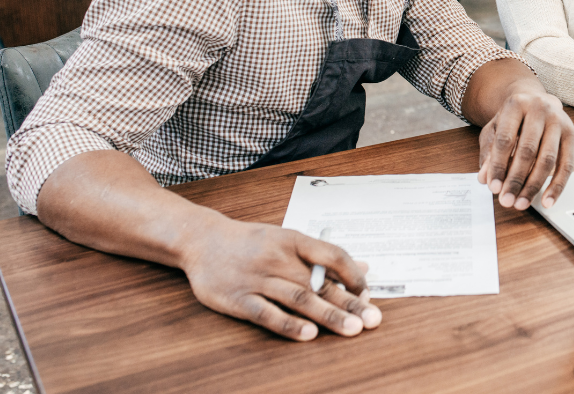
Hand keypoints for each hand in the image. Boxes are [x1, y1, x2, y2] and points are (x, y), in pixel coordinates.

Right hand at [178, 215, 380, 341]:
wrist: (201, 240)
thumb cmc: (251, 242)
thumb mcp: (288, 240)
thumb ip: (324, 257)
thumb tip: (363, 268)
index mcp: (293, 241)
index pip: (332, 255)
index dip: (353, 275)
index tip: (368, 293)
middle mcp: (278, 259)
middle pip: (319, 283)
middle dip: (349, 303)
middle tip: (373, 319)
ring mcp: (258, 280)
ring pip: (299, 299)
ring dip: (328, 315)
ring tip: (352, 329)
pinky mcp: (238, 299)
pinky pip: (266, 313)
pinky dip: (288, 324)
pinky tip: (309, 334)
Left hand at [477, 91, 573, 210]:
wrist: (537, 101)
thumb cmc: (513, 119)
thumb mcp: (494, 129)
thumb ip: (488, 152)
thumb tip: (484, 178)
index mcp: (516, 104)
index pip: (505, 139)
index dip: (498, 166)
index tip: (493, 188)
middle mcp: (540, 109)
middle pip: (527, 150)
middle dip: (516, 179)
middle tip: (506, 201)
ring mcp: (559, 121)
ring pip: (548, 159)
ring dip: (534, 186)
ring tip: (521, 203)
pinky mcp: (571, 134)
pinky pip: (567, 165)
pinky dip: (557, 186)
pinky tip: (547, 201)